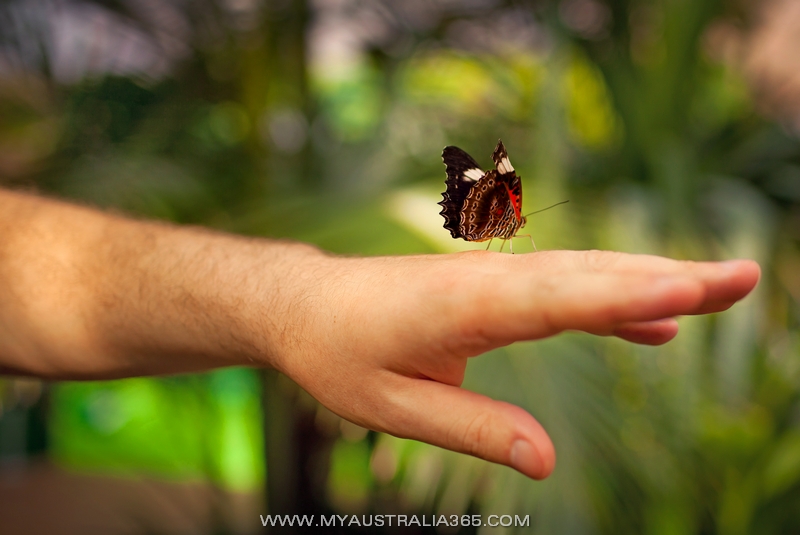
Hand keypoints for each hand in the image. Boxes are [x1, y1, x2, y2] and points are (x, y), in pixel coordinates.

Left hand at [271, 250, 759, 478]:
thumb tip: (545, 462)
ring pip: (583, 276)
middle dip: (666, 278)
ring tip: (718, 290)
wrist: (303, 303)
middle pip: (586, 277)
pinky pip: (564, 292)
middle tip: (741, 279)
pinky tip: (654, 326)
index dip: (623, 298)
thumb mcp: (392, 406)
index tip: (687, 295)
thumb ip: (470, 429)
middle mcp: (487, 281)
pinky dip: (612, 304)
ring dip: (651, 280)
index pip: (556, 300)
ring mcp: (492, 278)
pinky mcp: (492, 288)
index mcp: (461, 307)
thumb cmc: (338, 353)